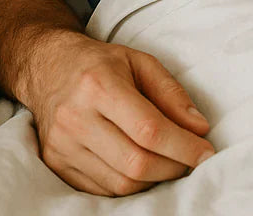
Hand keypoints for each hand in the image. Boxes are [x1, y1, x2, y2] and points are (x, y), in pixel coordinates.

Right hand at [25, 31, 213, 194]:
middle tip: (187, 157)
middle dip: (173, 166)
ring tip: (162, 159)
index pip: (149, 130)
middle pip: (137, 163)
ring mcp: (62, 143)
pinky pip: (103, 190)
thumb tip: (199, 129)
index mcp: (98, 84)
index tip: (206, 152)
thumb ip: (171, 93)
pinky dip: (128, 184)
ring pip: (122, 183)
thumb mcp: (138, 61)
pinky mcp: (55, 162)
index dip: (184, 147)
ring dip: (153, 179)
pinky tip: (135, 164)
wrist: (46, 66)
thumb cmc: (99, 63)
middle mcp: (75, 116)